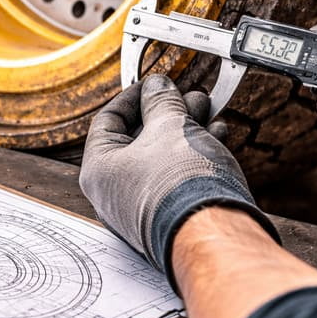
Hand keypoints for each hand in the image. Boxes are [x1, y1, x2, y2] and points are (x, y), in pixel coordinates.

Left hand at [79, 75, 279, 287]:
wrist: (213, 234)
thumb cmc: (181, 183)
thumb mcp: (170, 125)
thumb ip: (161, 100)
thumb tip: (157, 86)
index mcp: (99, 169)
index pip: (108, 120)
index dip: (134, 96)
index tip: (155, 83)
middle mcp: (115, 193)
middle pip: (138, 138)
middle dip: (167, 111)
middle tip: (189, 95)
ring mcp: (143, 208)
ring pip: (161, 156)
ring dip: (185, 128)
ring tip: (208, 109)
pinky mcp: (170, 217)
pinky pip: (176, 176)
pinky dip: (194, 153)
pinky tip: (217, 134)